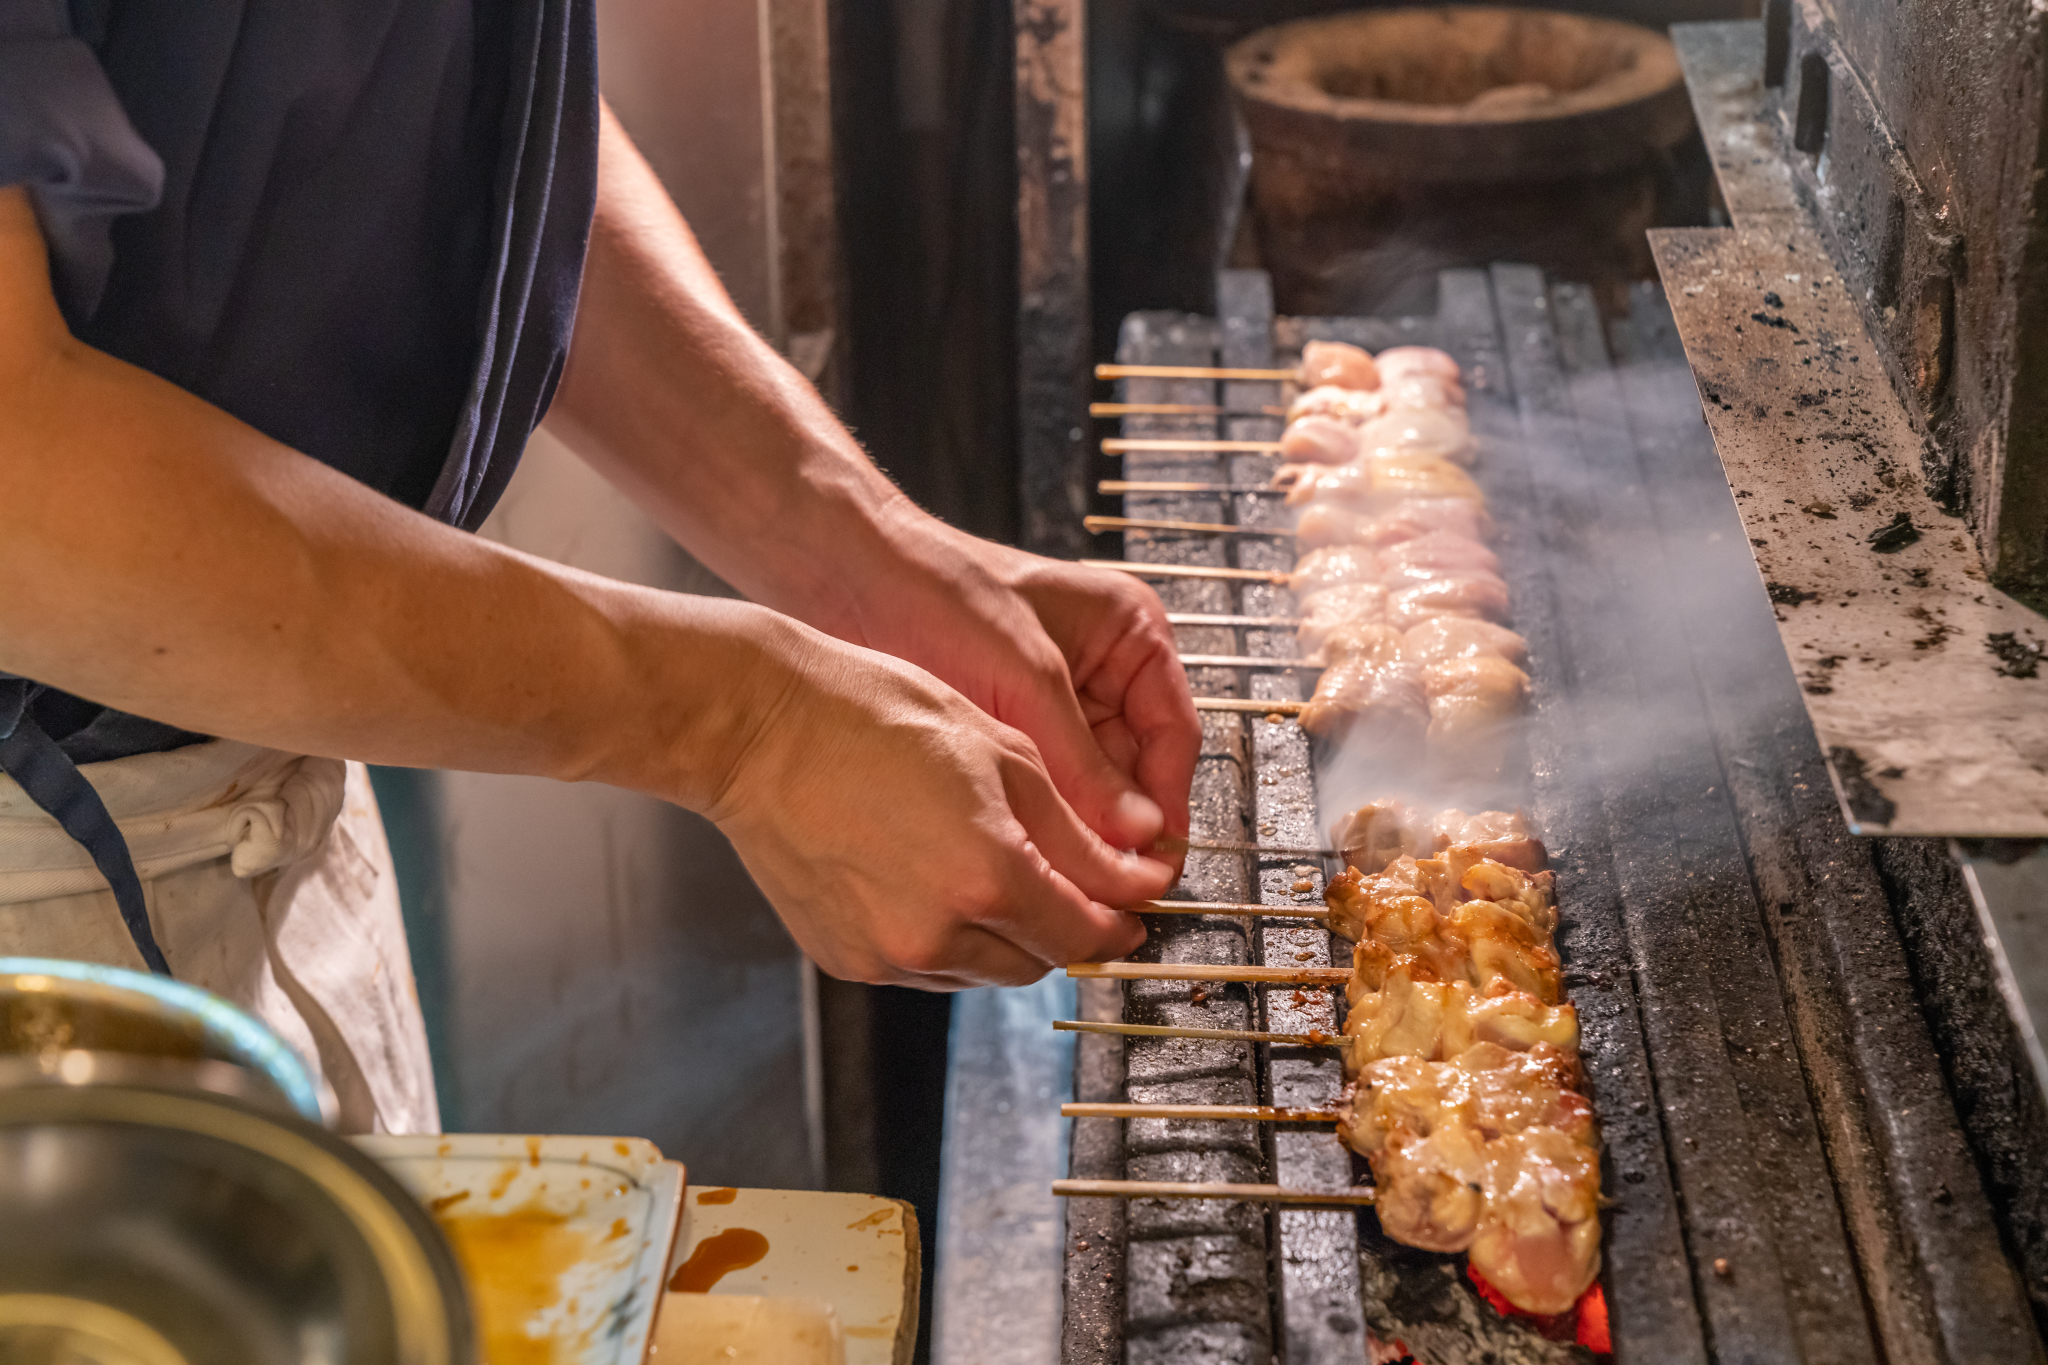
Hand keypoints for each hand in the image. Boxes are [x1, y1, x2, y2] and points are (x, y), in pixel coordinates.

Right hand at [706, 620, 1166, 986]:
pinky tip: (930, 877)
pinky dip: (946, 936)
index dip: (1121, 919)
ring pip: (984, 968)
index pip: (1089, 932)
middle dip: (1064, 924)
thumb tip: (1136, 878)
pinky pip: (925, 966)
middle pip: (1040, 959)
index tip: (1133, 902)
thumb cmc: (872, 715)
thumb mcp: (1002, 753)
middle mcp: (939, 932)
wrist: (758, 729)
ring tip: (985, 863)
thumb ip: (1078, 832)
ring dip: (1005, 933)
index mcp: (990, 876)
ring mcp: (888, 954)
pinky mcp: (847, 959)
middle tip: (1066, 878)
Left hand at [842, 512, 1198, 874]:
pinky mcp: (1011, 730)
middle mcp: (1102, 670)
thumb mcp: (1025, 678)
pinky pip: (1044, 789)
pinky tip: (1028, 852)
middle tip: (1108, 889)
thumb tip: (1138, 836)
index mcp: (1129, 633)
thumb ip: (1084, 762)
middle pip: (1136, 770)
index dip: (1167, 803)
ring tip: (1065, 877)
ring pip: (1089, 788)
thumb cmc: (936, 589)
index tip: (1154, 864)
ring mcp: (1055, 703)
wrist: (842, 574)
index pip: (1174, 734)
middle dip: (1119, 826)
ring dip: (1078, 830)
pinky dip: (1040, 820)